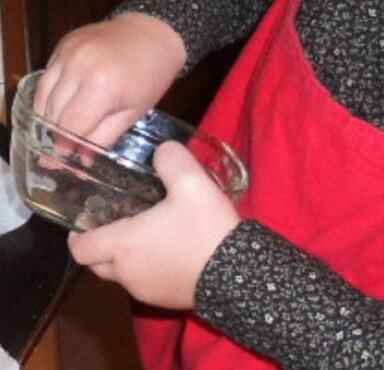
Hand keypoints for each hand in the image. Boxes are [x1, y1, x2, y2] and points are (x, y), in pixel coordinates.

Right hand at [34, 12, 186, 149]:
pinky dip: (49, 94)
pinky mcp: (64, 44)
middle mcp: (80, 65)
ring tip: (60, 128)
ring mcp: (69, 52)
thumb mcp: (134, 113)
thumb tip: (80, 164)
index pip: (69, 126)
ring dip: (48, 116)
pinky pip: (46, 77)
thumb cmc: (151, 75)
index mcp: (102, 85)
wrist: (154, 33)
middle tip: (63, 149)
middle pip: (52, 113)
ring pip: (43, 96)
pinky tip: (60, 105)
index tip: (67, 159)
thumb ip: (103, 139)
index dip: (65, 146)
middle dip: (56, 135)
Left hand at [68, 141, 240, 308]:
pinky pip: (142, 282)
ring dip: (124, 256)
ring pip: (120, 274)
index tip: (87, 215)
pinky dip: (144, 267)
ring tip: (145, 230)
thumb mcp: (192, 181)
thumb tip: (161, 151)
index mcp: (123, 244)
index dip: (78, 232)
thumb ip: (171, 158)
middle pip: (96, 263)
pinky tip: (167, 248)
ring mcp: (144, 291)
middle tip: (115, 219)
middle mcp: (126, 273)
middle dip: (99, 243)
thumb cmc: (204, 228)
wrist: (237, 274)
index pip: (80, 248)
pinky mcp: (164, 300)